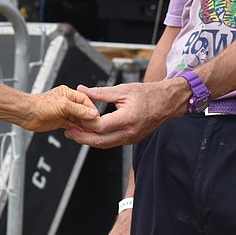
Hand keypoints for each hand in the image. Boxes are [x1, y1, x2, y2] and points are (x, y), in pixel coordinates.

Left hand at [23, 85, 99, 130]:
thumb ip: (78, 110)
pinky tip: (82, 133)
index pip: (86, 101)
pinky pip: (73, 126)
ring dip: (84, 126)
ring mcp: (64, 112)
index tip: (97, 117)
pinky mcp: (60, 121)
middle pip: (83, 111)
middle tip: (95, 126)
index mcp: (68, 94)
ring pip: (79, 120)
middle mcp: (67, 103)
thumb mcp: (62, 105)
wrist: (26, 114)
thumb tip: (92, 113)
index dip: (92, 109)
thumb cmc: (38, 104)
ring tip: (90, 131)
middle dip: (89, 119)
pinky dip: (78, 130)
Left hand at [64, 81, 179, 147]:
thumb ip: (100, 92)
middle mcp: (130, 132)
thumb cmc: (147, 94)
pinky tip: (90, 132)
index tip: (74, 118)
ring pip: (106, 144)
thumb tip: (82, 90)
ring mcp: (132, 138)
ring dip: (89, 140)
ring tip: (76, 133)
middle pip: (101, 141)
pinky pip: (112, 142)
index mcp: (128, 118)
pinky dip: (100, 139)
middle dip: (82, 138)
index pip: (101, 126)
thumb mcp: (122, 90)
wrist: (166, 102)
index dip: (86, 123)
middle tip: (68, 132)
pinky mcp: (132, 140)